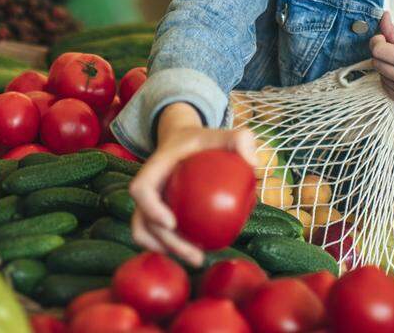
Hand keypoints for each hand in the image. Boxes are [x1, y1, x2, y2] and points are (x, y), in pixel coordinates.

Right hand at [127, 103, 256, 266]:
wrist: (184, 140)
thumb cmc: (205, 140)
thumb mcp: (223, 133)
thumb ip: (240, 139)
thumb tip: (252, 163)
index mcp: (155, 167)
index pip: (141, 189)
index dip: (150, 208)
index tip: (172, 223)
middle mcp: (148, 187)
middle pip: (144, 220)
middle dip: (167, 242)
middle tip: (196, 255)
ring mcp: (149, 202)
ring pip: (145, 232)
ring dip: (166, 250)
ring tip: (197, 258)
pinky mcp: (156, 212)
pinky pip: (156, 234)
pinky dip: (170, 246)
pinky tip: (197, 251)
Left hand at [370, 12, 393, 104]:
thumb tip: (382, 17)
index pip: (379, 51)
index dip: (377, 41)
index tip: (382, 38)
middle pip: (377, 63)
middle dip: (381, 54)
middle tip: (392, 49)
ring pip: (380, 76)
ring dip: (386, 67)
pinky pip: (386, 87)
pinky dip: (390, 79)